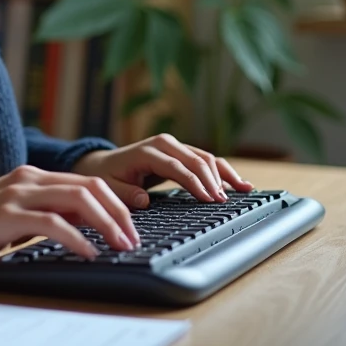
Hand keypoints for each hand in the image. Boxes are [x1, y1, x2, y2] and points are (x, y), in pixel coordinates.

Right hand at [0, 164, 142, 270]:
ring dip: (107, 224)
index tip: (133, 225)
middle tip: (134, 239)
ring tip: (121, 246)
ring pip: (78, 199)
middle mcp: (28, 178)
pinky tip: (89, 253)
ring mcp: (17, 194)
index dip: (116, 202)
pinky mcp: (7, 215)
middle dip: (120, 212)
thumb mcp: (11, 215)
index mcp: (31, 176)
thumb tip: (78, 227)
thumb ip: (41, 213)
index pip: (87, 181)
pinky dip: (77, 238)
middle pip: (91, 186)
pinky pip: (53, 222)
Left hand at [71, 134, 255, 208]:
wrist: (103, 164)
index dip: (195, 183)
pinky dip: (223, 171)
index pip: (177, 167)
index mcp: (147, 152)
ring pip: (205, 157)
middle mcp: (164, 144)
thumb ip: (126, 193)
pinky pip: (206, 159)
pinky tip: (241, 183)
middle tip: (223, 201)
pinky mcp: (181, 152)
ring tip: (241, 191)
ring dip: (224, 174)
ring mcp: (174, 145)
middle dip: (212, 180)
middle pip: (196, 160)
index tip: (209, 199)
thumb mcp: (110, 187)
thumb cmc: (108, 177)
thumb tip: (144, 200)